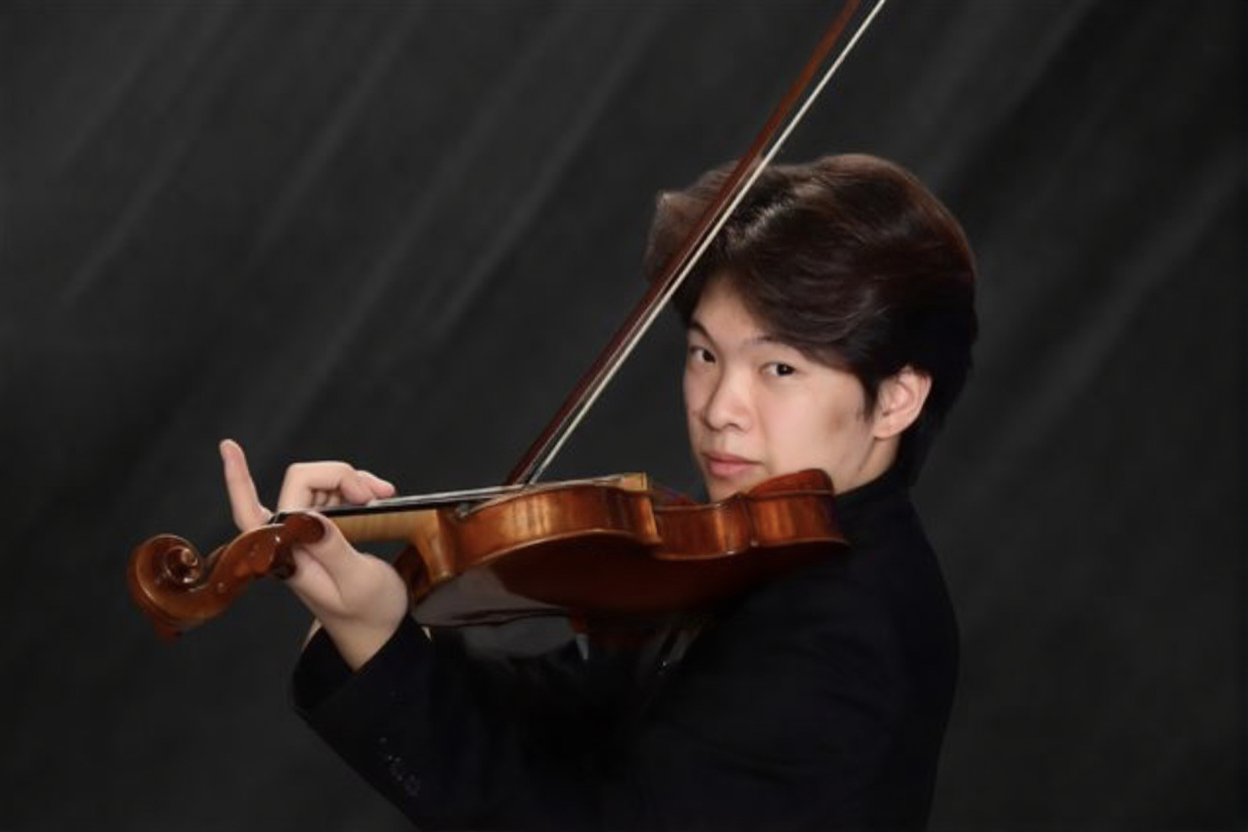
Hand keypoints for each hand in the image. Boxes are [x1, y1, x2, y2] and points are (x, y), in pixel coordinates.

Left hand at [219, 439, 409, 668]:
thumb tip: (311, 518)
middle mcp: (291, 539)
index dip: (238, 479)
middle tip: (373, 495)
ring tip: (383, 495)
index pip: (251, 513)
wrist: (379, 627)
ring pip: (321, 481)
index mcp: (289, 556)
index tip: (229, 446)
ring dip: (355, 481)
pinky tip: (380, 496)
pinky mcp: (325, 528)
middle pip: (301, 481)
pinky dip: (360, 486)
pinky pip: (337, 491)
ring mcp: (308, 531)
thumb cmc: (368, 612)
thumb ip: (333, 550)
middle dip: (339, 476)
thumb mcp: (358, 583)